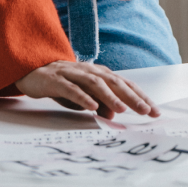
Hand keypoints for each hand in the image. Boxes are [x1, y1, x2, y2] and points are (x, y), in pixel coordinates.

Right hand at [14, 60, 160, 119]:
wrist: (32, 71)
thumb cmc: (62, 84)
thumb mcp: (85, 98)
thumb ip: (100, 104)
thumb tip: (114, 115)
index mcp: (99, 74)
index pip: (124, 85)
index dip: (140, 97)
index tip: (155, 112)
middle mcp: (89, 71)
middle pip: (114, 82)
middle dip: (132, 97)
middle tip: (146, 111)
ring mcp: (72, 74)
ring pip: (95, 84)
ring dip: (110, 96)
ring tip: (123, 109)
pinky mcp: (56, 80)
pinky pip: (71, 88)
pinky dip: (83, 97)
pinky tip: (92, 107)